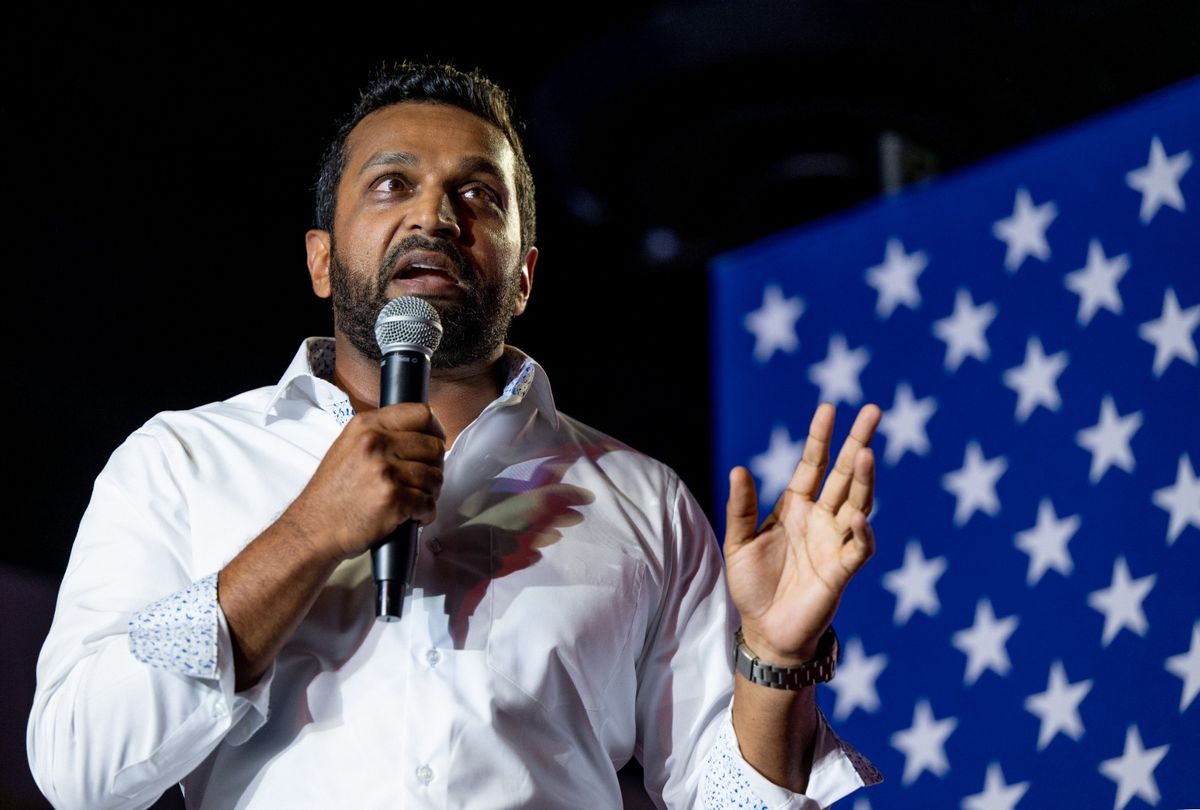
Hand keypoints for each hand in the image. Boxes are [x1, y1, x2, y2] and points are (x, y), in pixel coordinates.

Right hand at [283, 403, 445, 562]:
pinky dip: (426, 514)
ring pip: (435, 476)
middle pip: (434, 446)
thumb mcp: (349, 446)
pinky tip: (413, 516)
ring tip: (415, 499)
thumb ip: (381, 435)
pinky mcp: (393, 499)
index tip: (437, 442)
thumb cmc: (332, 493)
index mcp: (367, 426)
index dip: (436, 430)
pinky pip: (428, 503)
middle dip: (435, 466)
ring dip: (431, 492)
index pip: (421, 414)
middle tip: (424, 481)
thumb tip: (421, 434)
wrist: (313, 528)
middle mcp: (376, 443)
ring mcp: (385, 471)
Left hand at [724, 403, 879, 664]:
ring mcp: (834, 542)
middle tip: (873, 411)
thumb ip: (741, 508)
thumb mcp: (739, 543)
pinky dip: (862, 532)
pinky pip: (859, 547)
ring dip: (863, 479)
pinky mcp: (842, 570)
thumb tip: (738, 468)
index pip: (813, 464)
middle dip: (858, 442)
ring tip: (866, 452)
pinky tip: (858, 516)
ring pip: (858, 502)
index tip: (830, 408)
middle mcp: (821, 519)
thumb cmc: (753, 586)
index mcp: (796, 507)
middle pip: (844, 474)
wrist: (765, 631)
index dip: (821, 437)